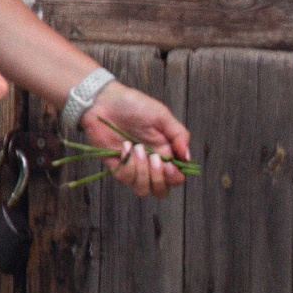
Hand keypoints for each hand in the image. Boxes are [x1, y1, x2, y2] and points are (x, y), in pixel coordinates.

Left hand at [82, 84, 191, 198]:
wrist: (104, 102)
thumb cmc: (134, 105)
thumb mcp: (162, 116)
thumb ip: (179, 135)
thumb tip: (187, 157)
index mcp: (166, 152)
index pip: (176, 178)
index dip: (175, 177)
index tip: (169, 164)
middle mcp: (150, 164)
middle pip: (161, 191)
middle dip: (159, 179)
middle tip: (154, 158)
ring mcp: (133, 167)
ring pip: (142, 189)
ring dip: (142, 171)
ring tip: (138, 148)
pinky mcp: (116, 166)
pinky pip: (125, 178)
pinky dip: (127, 163)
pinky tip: (125, 146)